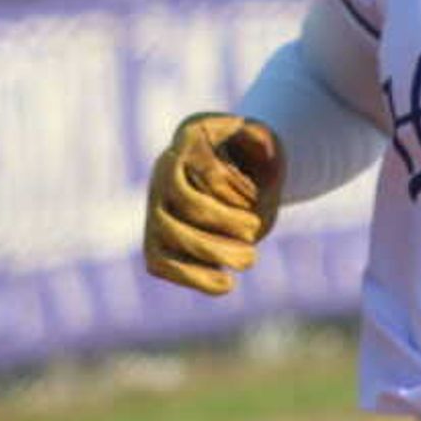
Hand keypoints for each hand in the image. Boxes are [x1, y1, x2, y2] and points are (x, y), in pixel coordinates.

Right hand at [143, 114, 283, 294]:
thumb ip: (260, 139)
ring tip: (250, 260)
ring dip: (211, 251)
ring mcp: (157, 205)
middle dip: (224, 222)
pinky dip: (192, 277)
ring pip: (169, 234)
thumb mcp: (264, 140)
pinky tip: (226, 284)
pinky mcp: (156, 240)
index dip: (231, 190)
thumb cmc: (254, 157)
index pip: (204, 166)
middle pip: (186, 202)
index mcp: (191, 136)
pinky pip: (161, 263)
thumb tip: (256, 138)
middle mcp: (165, 169)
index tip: (256, 203)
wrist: (240, 177)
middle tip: (256, 231)